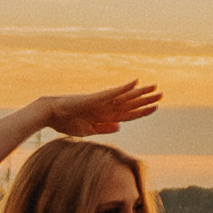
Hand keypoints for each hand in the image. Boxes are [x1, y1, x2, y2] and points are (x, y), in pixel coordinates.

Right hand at [43, 79, 161, 137]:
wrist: (50, 114)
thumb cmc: (66, 122)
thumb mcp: (88, 130)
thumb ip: (104, 128)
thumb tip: (119, 126)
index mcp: (105, 116)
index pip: (128, 113)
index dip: (142, 111)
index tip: (155, 107)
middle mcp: (106, 107)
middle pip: (131, 103)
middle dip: (146, 99)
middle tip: (162, 94)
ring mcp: (102, 101)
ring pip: (126, 97)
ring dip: (141, 92)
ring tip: (155, 87)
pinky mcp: (96, 97)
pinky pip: (113, 92)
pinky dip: (124, 87)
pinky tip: (135, 82)